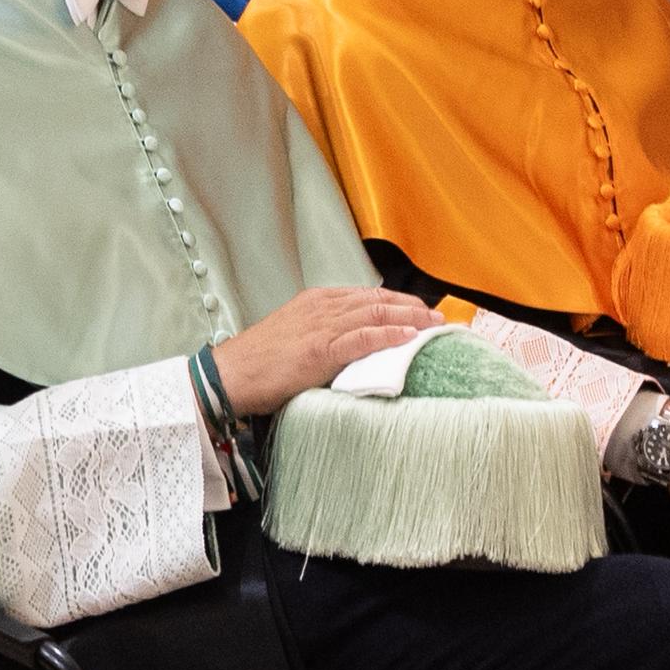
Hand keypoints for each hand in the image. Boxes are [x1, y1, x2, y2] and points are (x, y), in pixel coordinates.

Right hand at [205, 283, 435, 420]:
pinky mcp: (320, 349)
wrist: (230, 375)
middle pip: (378, 300)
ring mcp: (321, 326)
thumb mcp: (296, 335)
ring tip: (435, 325)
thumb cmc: (259, 362)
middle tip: (439, 317)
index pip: (368, 294)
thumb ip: (325, 332)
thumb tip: (354, 343)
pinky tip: (409, 336)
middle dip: (413, 307)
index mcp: (316, 300)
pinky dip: (389, 335)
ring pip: (376, 314)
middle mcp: (322, 306)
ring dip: (411, 318)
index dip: (398, 300)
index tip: (421, 309)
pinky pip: (363, 338)